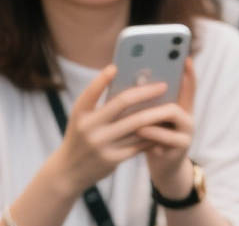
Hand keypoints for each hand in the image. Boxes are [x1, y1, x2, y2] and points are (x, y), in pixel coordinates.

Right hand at [46, 65, 180, 195]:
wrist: (68, 172)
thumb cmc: (81, 137)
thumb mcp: (83, 120)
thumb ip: (101, 105)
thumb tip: (132, 86)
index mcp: (80, 114)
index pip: (91, 92)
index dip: (102, 79)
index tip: (115, 66)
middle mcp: (88, 128)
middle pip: (123, 102)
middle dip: (146, 92)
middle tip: (163, 85)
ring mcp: (101, 144)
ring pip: (137, 124)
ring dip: (156, 114)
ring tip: (170, 104)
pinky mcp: (112, 159)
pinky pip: (139, 142)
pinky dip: (153, 133)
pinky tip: (163, 126)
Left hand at [144, 59, 199, 200]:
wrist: (164, 169)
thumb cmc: (153, 139)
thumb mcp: (152, 120)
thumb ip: (149, 105)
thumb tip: (133, 83)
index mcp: (180, 108)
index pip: (188, 86)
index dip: (188, 72)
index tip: (184, 57)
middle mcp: (187, 118)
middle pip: (178, 98)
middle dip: (162, 90)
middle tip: (150, 81)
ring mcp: (186, 133)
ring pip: (173, 114)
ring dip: (153, 112)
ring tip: (137, 111)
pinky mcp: (180, 149)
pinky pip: (167, 138)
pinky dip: (152, 133)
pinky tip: (139, 132)